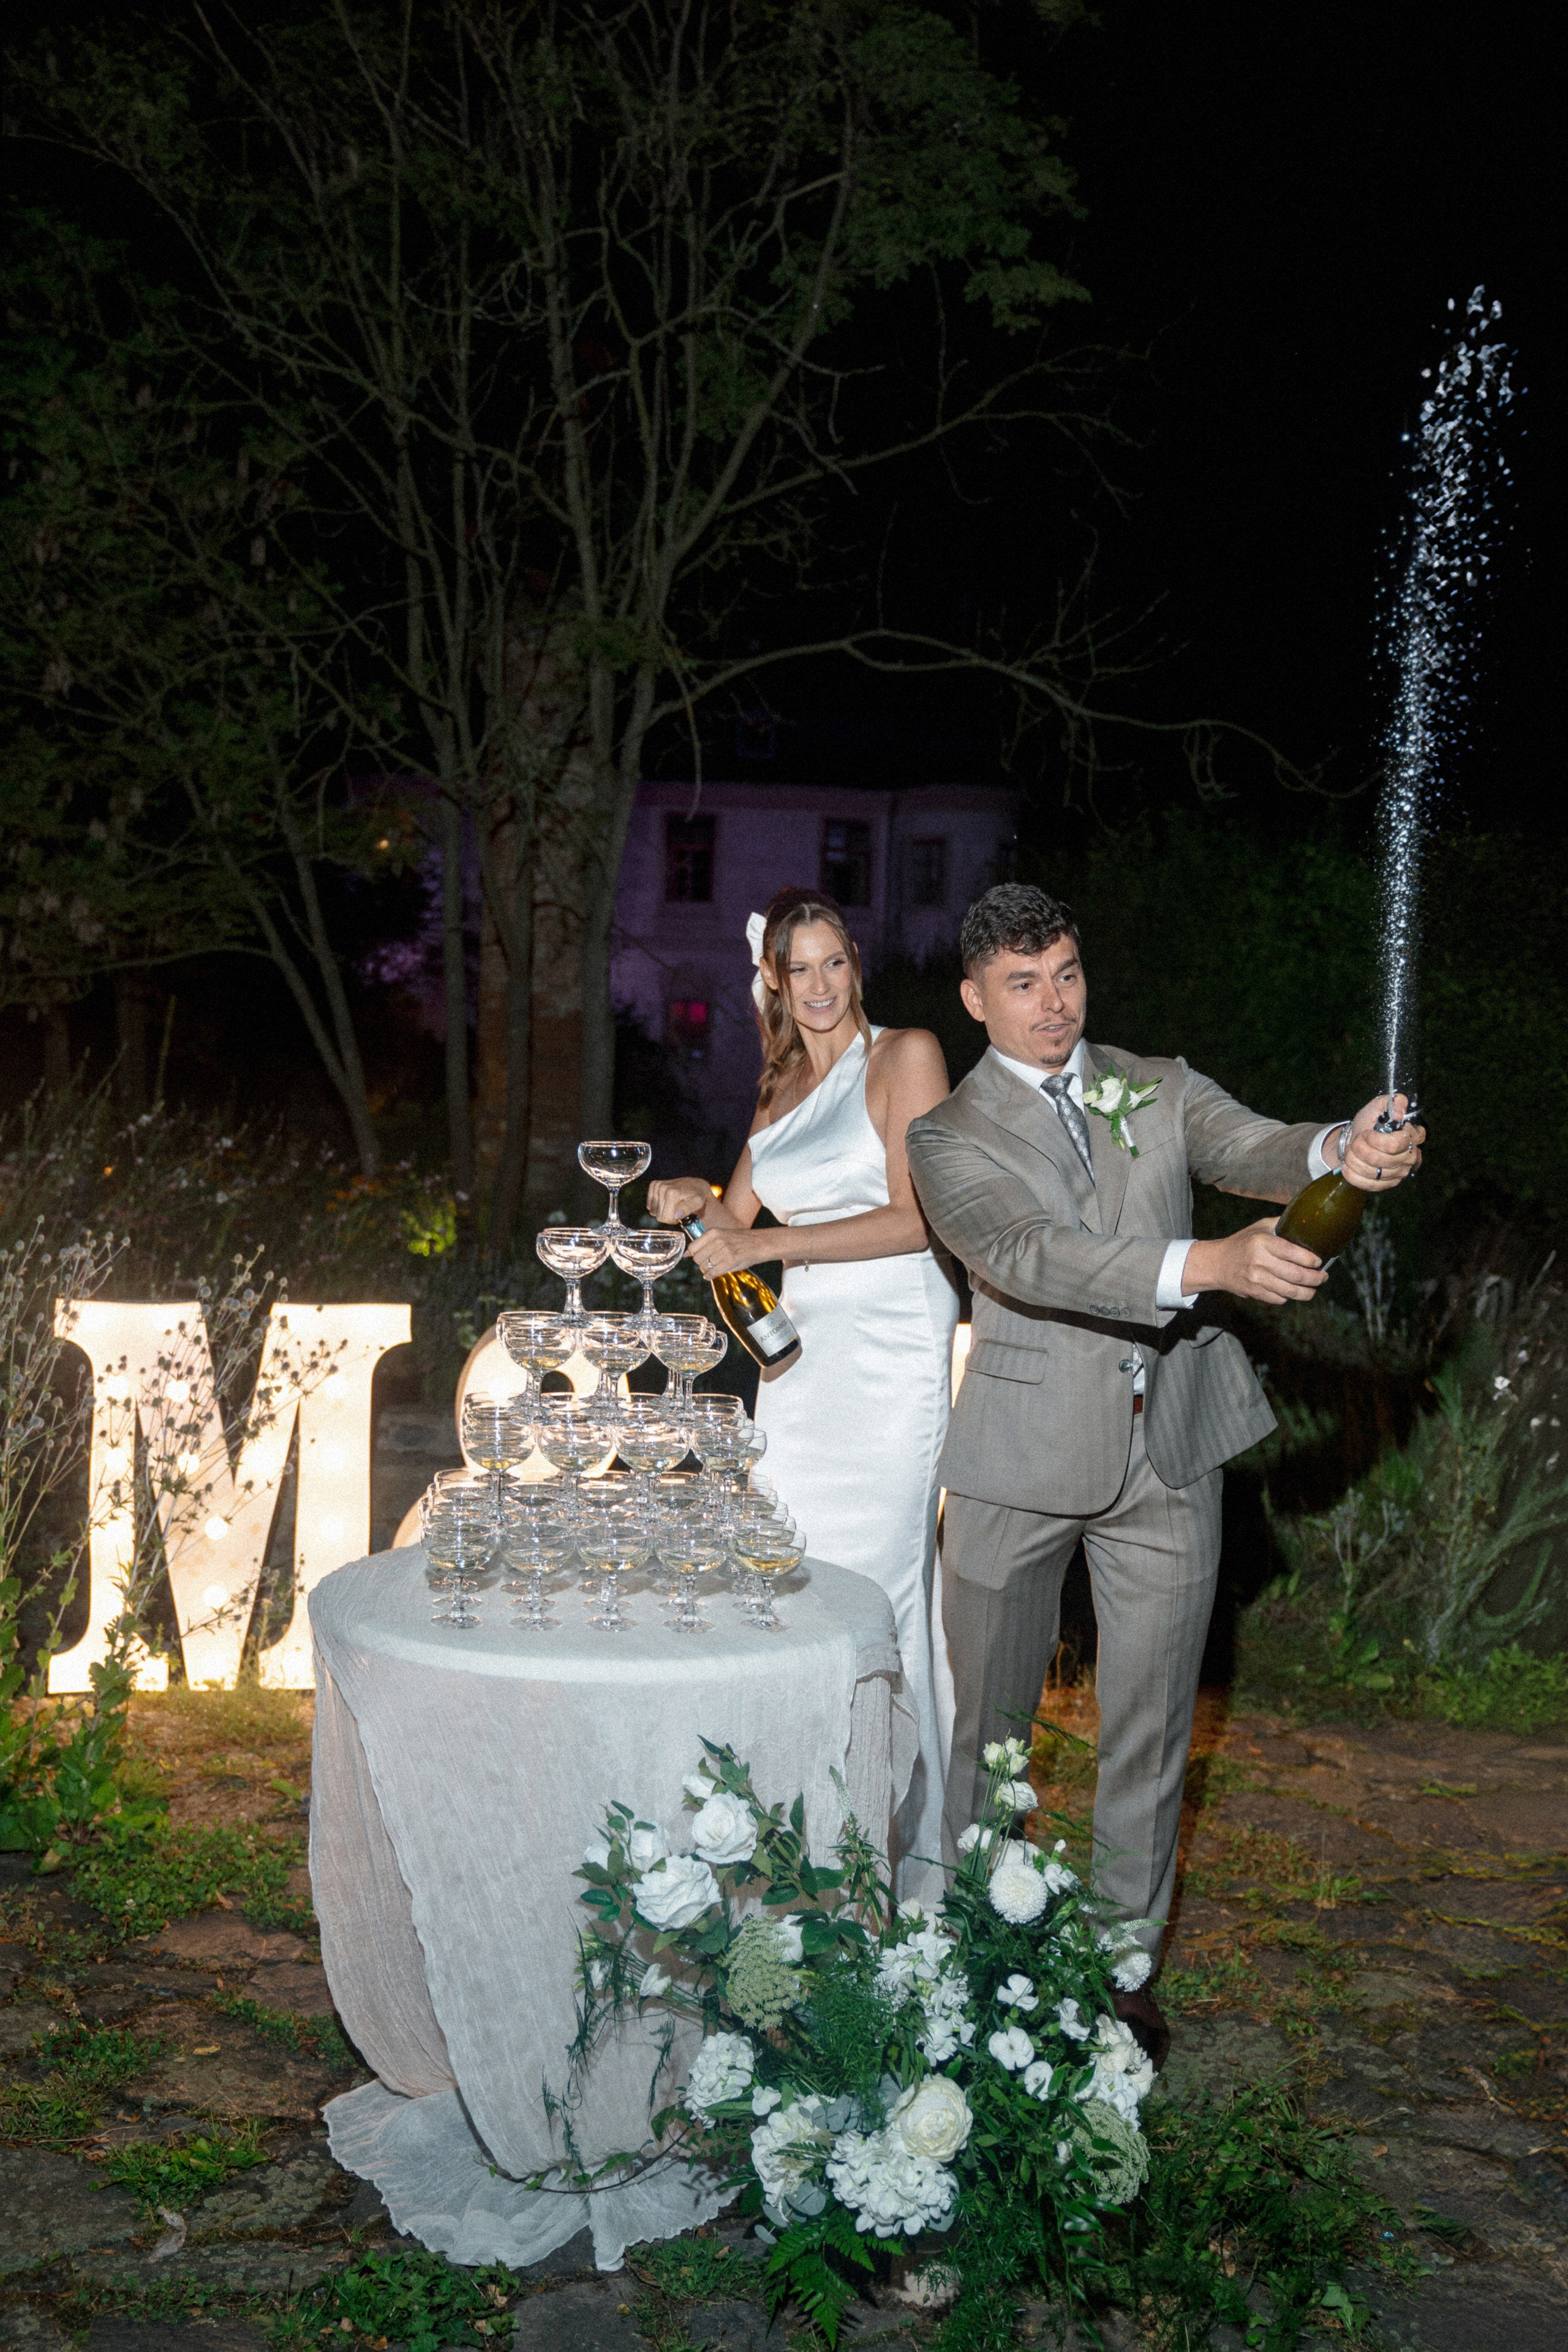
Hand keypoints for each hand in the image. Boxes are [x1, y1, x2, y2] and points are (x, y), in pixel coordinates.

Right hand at [646, 1178, 719, 1223]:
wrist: (695, 1184)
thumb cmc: (697, 1195)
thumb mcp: (697, 1203)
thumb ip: (687, 1209)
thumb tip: (676, 1214)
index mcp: (672, 1193)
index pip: (665, 1218)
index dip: (673, 1220)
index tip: (681, 1214)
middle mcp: (662, 1187)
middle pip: (658, 1216)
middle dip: (668, 1216)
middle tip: (678, 1210)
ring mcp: (657, 1185)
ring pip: (653, 1211)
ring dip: (663, 1211)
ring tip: (673, 1205)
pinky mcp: (653, 1185)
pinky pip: (650, 1205)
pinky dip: (658, 1206)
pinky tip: (667, 1202)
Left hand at [683, 1225, 771, 1278]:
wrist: (759, 1243)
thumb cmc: (739, 1240)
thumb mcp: (721, 1235)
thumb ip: (704, 1243)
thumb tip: (686, 1254)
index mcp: (713, 1232)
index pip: (692, 1247)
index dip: (695, 1254)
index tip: (700, 1256)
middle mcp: (717, 1241)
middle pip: (697, 1259)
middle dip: (701, 1263)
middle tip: (708, 1263)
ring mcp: (723, 1251)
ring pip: (704, 1267)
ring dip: (706, 1270)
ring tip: (713, 1267)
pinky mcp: (730, 1262)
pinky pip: (712, 1273)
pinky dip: (710, 1276)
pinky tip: (712, 1274)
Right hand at [1184, 1217, 1329, 1305]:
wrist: (1217, 1264)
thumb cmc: (1243, 1242)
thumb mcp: (1259, 1227)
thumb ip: (1281, 1224)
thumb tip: (1307, 1220)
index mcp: (1261, 1242)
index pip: (1292, 1252)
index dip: (1310, 1259)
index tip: (1319, 1260)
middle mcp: (1258, 1261)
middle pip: (1295, 1275)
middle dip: (1315, 1278)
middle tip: (1323, 1277)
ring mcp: (1255, 1279)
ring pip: (1290, 1291)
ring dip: (1307, 1292)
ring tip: (1314, 1288)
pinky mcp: (1254, 1293)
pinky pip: (1279, 1299)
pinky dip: (1289, 1297)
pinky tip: (1293, 1291)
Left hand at [1340, 1093, 1425, 1193]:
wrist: (1356, 1139)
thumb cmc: (1369, 1123)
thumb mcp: (1379, 1105)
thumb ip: (1394, 1101)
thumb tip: (1399, 1113)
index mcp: (1411, 1136)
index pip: (1397, 1144)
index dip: (1377, 1140)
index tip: (1366, 1133)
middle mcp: (1409, 1156)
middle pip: (1384, 1160)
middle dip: (1362, 1149)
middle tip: (1355, 1141)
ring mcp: (1399, 1172)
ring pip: (1375, 1173)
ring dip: (1355, 1161)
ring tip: (1350, 1152)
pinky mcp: (1387, 1184)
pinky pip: (1370, 1185)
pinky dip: (1354, 1175)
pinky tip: (1347, 1166)